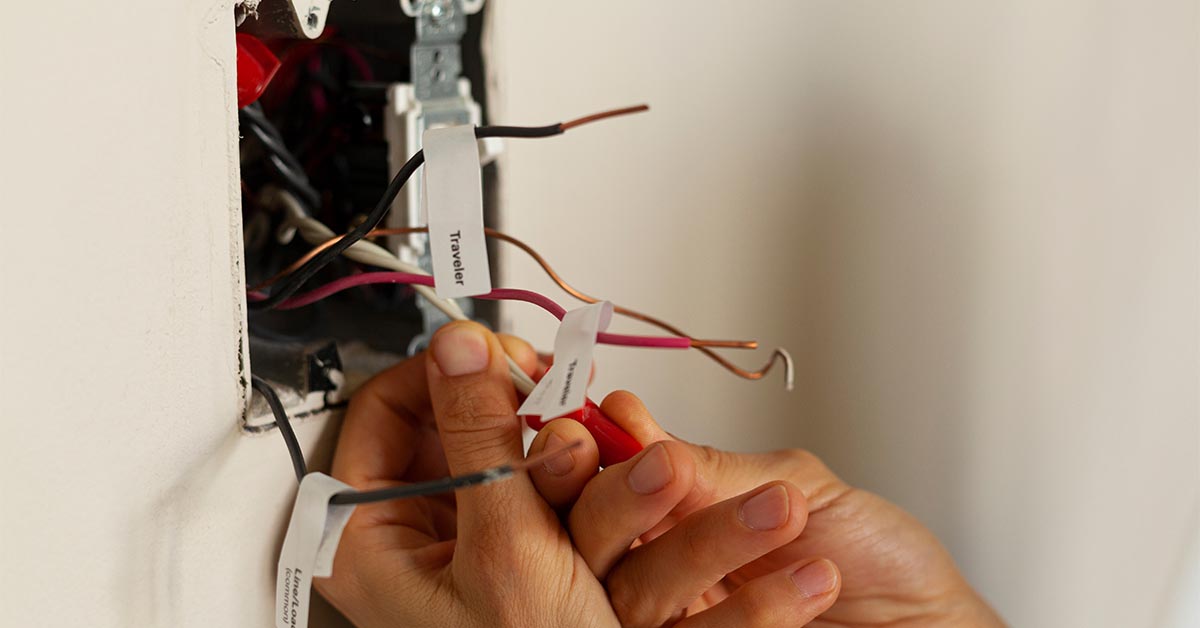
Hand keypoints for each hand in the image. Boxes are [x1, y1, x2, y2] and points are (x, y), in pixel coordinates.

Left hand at [314, 322, 622, 627]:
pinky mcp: (500, 544)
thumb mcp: (507, 545)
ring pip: (486, 441)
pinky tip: (590, 467)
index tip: (496, 352)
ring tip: (580, 440)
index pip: (381, 409)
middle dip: (502, 398)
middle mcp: (404, 534)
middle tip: (549, 386)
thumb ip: (479, 437)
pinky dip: (557, 460)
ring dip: (539, 428)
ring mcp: (454, 538)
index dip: (440, 368)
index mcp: (365, 538)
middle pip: (438, 420)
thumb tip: (457, 346)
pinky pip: (520, 474)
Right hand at [524, 391, 1003, 627]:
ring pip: (638, 596)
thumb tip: (624, 417)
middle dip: (618, 500)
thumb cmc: (871, 556)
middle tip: (667, 468)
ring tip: (783, 512)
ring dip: (703, 543)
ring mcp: (679, 625)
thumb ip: (707, 467)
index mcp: (670, 517)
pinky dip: (754, 610)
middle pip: (590, 545)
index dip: (578, 458)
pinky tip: (813, 579)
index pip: (592, 488)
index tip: (592, 427)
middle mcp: (660, 573)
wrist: (928, 627)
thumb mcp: (793, 489)